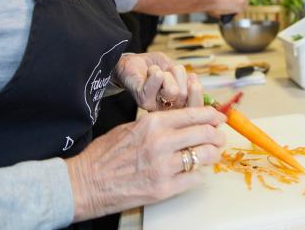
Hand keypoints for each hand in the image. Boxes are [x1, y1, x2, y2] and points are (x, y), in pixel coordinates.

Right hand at [66, 107, 225, 221]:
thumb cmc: (106, 154)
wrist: (85, 183)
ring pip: (204, 156)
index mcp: (154, 123)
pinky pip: (194, 178)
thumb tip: (185, 121)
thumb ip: (159, 123)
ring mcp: (163, 166)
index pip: (195, 114)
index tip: (219, 118)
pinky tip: (194, 172)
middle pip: (205, 133)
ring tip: (212, 154)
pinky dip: (198, 174)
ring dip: (212, 155)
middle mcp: (161, 142)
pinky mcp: (163, 188)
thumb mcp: (132, 126)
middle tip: (219, 138)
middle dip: (217, 136)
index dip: (212, 116)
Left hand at [115, 52, 201, 109]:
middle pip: (185, 95)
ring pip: (173, 91)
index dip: (198, 94)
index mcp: (179, 104)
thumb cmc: (156, 67)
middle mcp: (168, 110)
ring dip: (166, 73)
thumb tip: (195, 82)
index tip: (194, 80)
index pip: (196, 107)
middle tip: (167, 73)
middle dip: (178, 76)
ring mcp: (155, 107)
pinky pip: (156, 84)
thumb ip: (185, 79)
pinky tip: (151, 72)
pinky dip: (156, 73)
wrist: (132, 63)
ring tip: (156, 73)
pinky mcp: (143, 100)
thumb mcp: (175, 70)